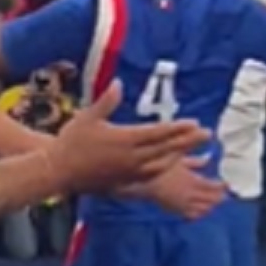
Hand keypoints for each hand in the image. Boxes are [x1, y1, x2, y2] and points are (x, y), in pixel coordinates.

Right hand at [47, 83, 208, 193]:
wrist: (58, 171)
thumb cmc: (71, 141)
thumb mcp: (88, 117)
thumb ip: (106, 101)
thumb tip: (118, 84)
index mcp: (125, 139)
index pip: (158, 133)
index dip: (178, 128)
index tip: (195, 123)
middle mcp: (131, 157)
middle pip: (166, 148)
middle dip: (188, 141)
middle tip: (208, 134)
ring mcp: (129, 171)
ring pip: (162, 163)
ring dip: (180, 154)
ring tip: (193, 147)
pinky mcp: (125, 181)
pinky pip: (151, 175)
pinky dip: (165, 167)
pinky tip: (171, 163)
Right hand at [142, 157, 225, 218]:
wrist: (144, 183)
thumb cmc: (161, 168)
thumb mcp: (178, 159)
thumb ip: (194, 161)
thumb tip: (208, 159)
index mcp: (192, 181)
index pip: (213, 186)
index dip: (222, 186)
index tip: (226, 184)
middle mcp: (191, 195)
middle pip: (211, 199)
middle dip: (219, 197)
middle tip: (225, 195)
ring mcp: (184, 204)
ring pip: (203, 208)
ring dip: (212, 205)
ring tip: (216, 202)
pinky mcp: (177, 211)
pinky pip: (192, 215)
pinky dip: (200, 213)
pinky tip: (202, 210)